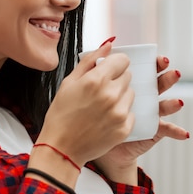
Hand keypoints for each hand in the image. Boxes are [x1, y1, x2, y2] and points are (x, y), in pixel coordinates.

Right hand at [37, 41, 134, 166]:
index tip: (108, 70)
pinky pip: (131, 112)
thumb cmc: (61, 115)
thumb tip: (108, 45)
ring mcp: (119, 113)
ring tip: (103, 106)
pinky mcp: (124, 128)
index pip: (122, 60)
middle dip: (116, 80)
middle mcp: (110, 95)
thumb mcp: (69, 82)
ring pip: (131, 93)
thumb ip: (90, 60)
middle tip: (101, 91)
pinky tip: (105, 119)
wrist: (61, 148)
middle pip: (128, 76)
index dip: (115, 64)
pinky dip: (121, 114)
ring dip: (120, 96)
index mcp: (96, 80)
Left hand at [93, 55, 188, 183]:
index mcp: (132, 84)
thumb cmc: (91, 111)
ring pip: (165, 104)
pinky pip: (165, 129)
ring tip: (177, 102)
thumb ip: (97, 62)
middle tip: (169, 69)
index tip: (155, 57)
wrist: (92, 142)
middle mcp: (145, 97)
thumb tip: (108, 42)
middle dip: (167, 75)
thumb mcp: (91, 84)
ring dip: (173, 101)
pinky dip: (176, 131)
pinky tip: (183, 133)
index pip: (146, 69)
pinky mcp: (152, 130)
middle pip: (159, 83)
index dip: (153, 62)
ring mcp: (150, 114)